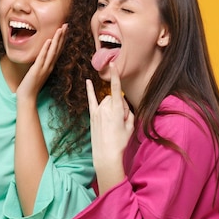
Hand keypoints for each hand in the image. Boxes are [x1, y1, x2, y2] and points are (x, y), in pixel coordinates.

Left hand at [16, 23, 67, 100]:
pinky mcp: (37, 70)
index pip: (57, 50)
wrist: (27, 97)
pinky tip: (49, 40)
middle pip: (58, 49)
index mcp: (50, 66)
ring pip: (52, 52)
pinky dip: (46, 49)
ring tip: (60, 29)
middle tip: (66, 25)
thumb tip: (41, 55)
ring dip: (57, 40)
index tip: (65, 29)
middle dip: (62, 36)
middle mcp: (49, 66)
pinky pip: (42, 58)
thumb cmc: (30, 85)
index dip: (62, 39)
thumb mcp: (37, 72)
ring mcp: (44, 68)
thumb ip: (41, 64)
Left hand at [86, 62, 133, 192]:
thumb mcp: (130, 126)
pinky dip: (90, 90)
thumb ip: (128, 112)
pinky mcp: (92, 116)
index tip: (114, 64)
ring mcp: (97, 111)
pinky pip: (91, 100)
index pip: (116, 89)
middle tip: (120, 121)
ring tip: (113, 123)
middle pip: (113, 98)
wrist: (106, 155)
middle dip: (118, 105)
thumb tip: (123, 106)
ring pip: (106, 101)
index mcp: (116, 109)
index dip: (116, 75)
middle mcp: (105, 108)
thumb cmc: (120, 142)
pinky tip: (88, 81)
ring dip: (111, 107)